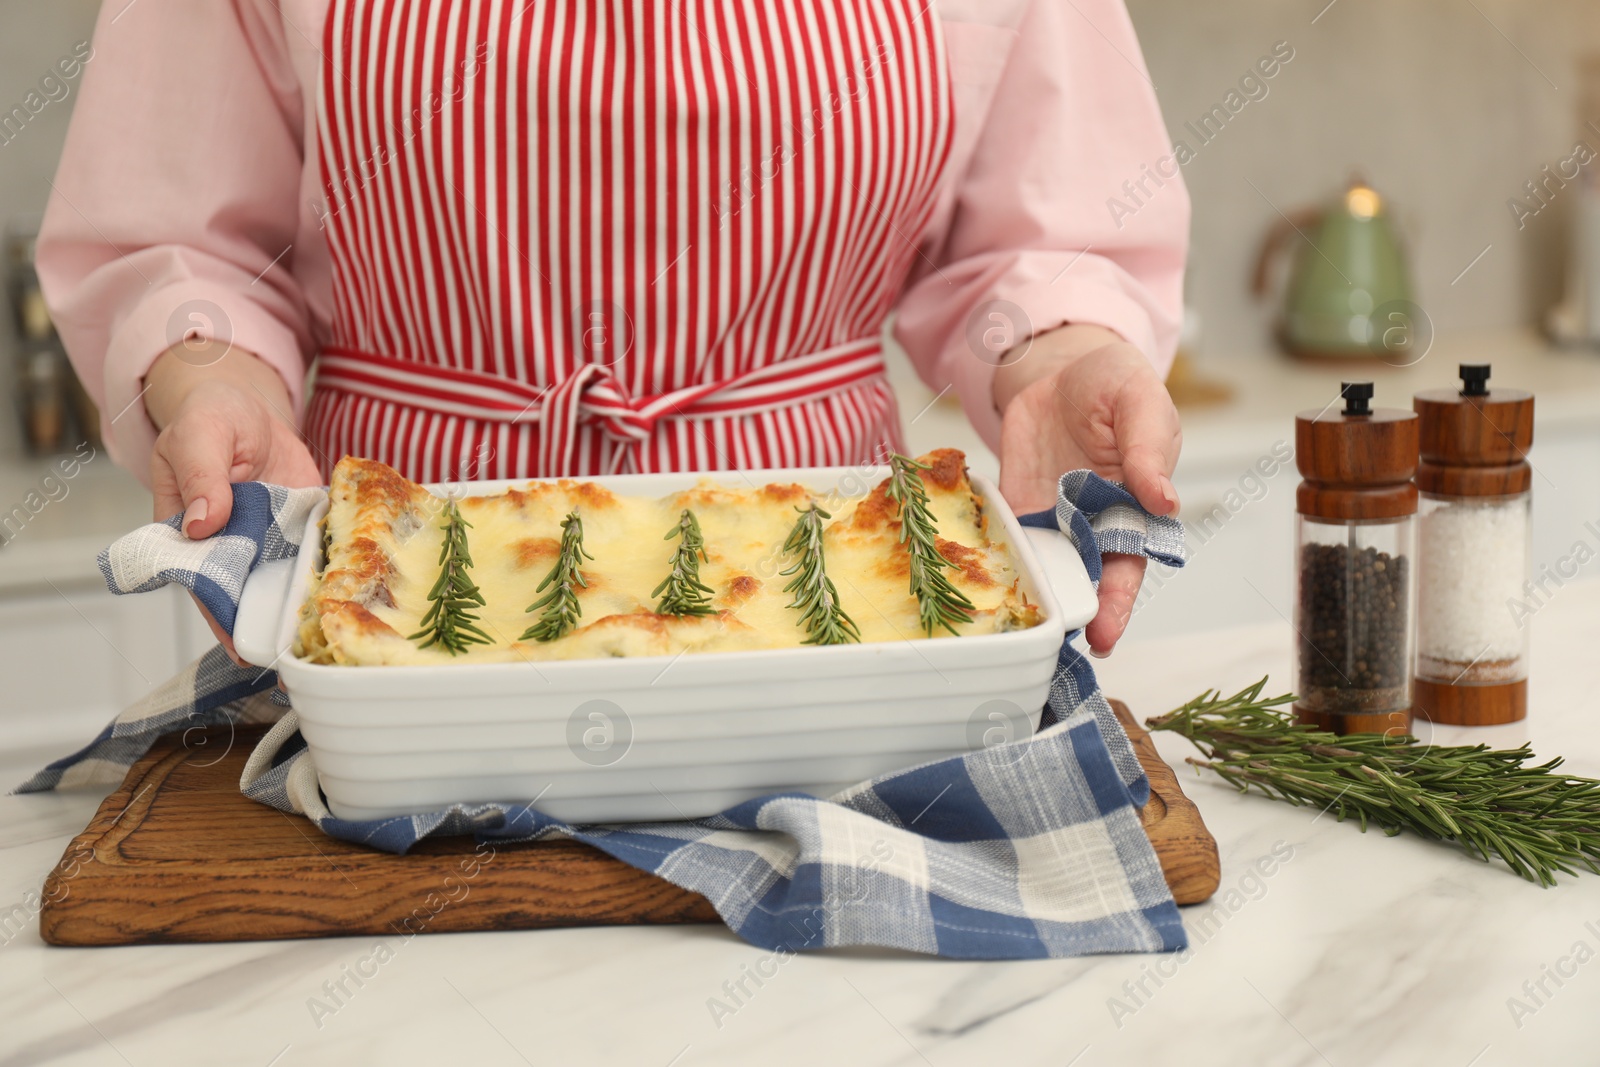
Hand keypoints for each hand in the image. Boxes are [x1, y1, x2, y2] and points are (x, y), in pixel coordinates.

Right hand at [145, 345, 321, 660]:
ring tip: (332, 638)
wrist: (248, 407)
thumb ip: (200, 477)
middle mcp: (235, 548)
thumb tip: (202, 523)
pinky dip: (336, 569)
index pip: (206, 587)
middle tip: (299, 656)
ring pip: (290, 582)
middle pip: (253, 596)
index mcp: (193, 538)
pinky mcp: (306, 527)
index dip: (224, 620)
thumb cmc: (210, 419)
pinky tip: (357, 592)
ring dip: (308, 606)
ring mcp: (273, 541)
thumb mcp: (196, 438)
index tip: (245, 649)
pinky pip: (321, 552)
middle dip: (273, 626)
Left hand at [994, 326, 1181, 655]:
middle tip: (1053, 647)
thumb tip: (1165, 499)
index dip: (1117, 603)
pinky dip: (991, 558)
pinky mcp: (1014, 505)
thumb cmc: (1118, 386)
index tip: (1105, 634)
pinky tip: (974, 581)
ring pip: (1040, 569)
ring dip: (1028, 597)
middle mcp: (1091, 525)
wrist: (1064, 368)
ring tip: (1012, 629)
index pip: (1128, 568)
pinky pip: (1003, 538)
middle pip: (1081, 581)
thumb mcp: (1141, 404)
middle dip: (1068, 616)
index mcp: (1134, 510)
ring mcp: (1049, 519)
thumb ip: (1149, 450)